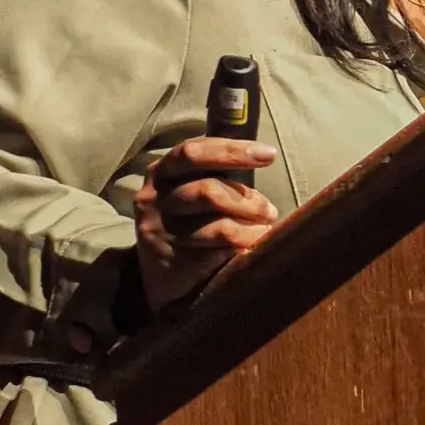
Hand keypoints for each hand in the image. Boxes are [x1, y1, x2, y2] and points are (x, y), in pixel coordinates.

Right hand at [134, 136, 280, 312]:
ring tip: (264, 228)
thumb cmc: (186, 219)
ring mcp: (162, 232)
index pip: (193, 153)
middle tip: (269, 210)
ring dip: (252, 227)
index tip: (268, 154)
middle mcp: (155, 199)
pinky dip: (244, 245)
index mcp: (161, 171)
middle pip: (208, 191)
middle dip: (247, 199)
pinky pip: (221, 251)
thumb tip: (262, 154)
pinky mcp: (174, 262)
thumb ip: (216, 170)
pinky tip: (253, 245)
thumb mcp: (190, 187)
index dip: (232, 151)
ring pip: (220, 226)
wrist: (156, 273)